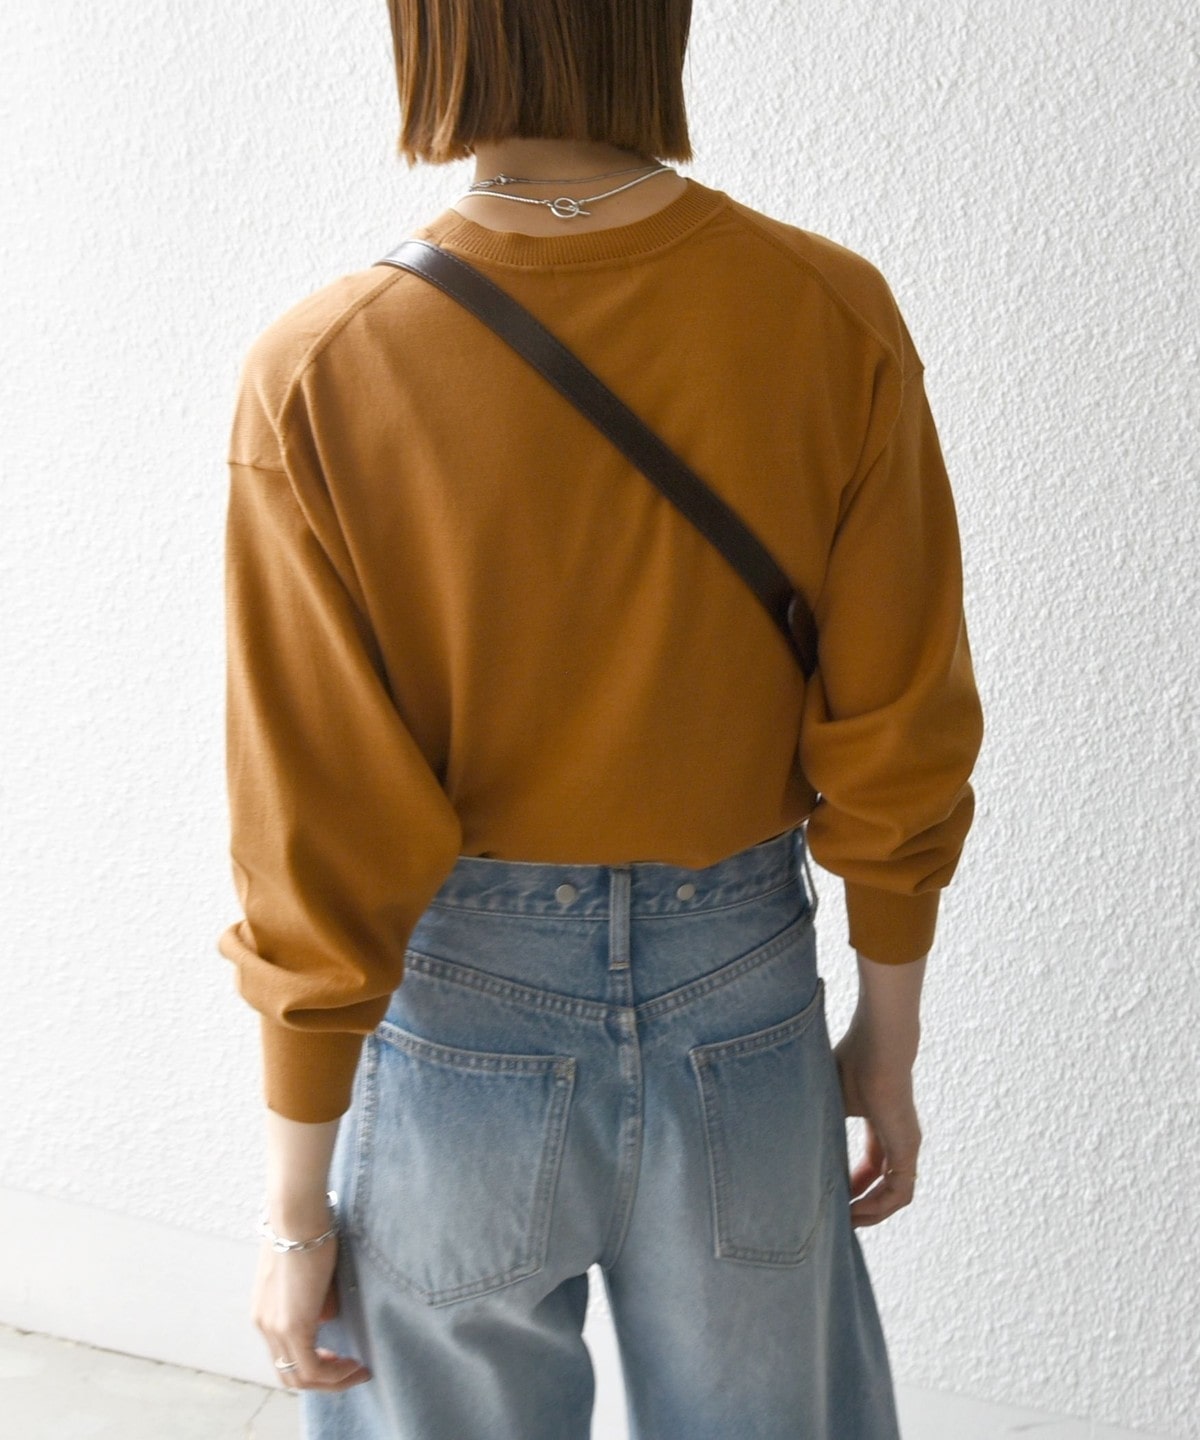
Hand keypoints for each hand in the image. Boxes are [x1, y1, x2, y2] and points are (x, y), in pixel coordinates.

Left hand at [252, 1232, 371, 1390]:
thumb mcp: (308, 1271)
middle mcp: (264, 1325)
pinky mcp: (292, 1326)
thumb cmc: (307, 1229)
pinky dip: (335, 1375)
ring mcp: (274, 1328)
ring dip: (332, 1381)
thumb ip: (315, 1298)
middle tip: (350, 1369)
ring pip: (300, 1377)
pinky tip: (356, 1365)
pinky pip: (313, 1370)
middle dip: (323, 1378)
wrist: (297, 1214)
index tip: (338, 1355)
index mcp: (264, 1311)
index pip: (284, 1354)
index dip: (312, 1361)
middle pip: (289, 1373)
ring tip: (358, 1371)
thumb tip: (325, 1316)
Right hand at [831, 1023, 921, 1228]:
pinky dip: (879, 1206)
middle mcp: (896, 1137)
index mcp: (878, 1123)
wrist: (879, 1045)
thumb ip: (812, 1114)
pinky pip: (900, 1192)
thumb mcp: (825, 1096)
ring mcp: (905, 1144)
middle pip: (882, 1183)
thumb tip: (770, 1124)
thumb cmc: (852, 1058)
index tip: (829, 1196)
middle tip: (834, 1219)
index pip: (870, 1164)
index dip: (851, 1184)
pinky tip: (855, 1211)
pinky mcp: (908, 1148)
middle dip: (860, 1204)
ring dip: (871, 1212)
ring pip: (894, 1195)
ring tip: (844, 1223)